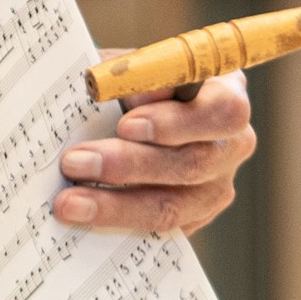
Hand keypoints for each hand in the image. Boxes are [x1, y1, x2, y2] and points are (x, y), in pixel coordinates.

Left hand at [55, 69, 254, 240]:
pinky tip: (82, 218)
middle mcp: (232, 144)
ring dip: (115, 204)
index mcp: (226, 93)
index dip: (176, 121)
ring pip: (173, 205)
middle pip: (195, 163)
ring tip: (69, 201)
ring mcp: (216, 187)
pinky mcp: (193, 219)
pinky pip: (156, 231)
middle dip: (129, 164)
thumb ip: (124, 76)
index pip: (222, 111)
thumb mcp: (128, 68)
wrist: (124, 116)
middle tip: (75, 162)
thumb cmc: (131, 84)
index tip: (126, 124)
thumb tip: (105, 87)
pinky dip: (116, 224)